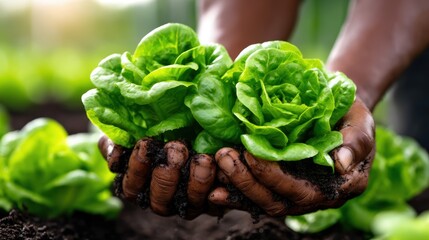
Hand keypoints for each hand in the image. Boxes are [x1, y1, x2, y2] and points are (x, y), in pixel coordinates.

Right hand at [98, 137, 217, 218]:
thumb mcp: (137, 129)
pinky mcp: (215, 201)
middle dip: (166, 175)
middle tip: (176, 148)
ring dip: (196, 182)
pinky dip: (222, 188)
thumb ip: (119, 140)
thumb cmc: (161, 129)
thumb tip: (113, 154)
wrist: (199, 128)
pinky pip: (218, 202)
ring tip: (202, 158)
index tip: (145, 142)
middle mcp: (163, 198)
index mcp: (140, 185)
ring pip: (190, 203)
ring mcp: (189, 202)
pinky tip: (222, 168)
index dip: (137, 167)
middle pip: (159, 199)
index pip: (131, 186)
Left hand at [208, 98, 374, 216]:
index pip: (304, 190)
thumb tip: (342, 163)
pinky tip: (213, 186)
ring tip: (213, 165)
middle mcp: (317, 196)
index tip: (252, 153)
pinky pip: (255, 197)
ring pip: (262, 202)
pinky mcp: (280, 188)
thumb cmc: (350, 114)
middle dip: (247, 181)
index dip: (275, 176)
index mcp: (341, 186)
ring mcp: (296, 194)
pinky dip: (234, 194)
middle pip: (278, 201)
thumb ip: (356, 140)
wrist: (338, 112)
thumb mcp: (361, 120)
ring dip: (236, 187)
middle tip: (224, 156)